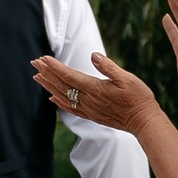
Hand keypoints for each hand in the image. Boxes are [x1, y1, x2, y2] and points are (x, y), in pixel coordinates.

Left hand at [33, 49, 160, 139]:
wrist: (144, 121)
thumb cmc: (138, 98)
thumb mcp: (127, 78)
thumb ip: (108, 67)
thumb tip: (93, 55)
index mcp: (94, 88)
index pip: (69, 75)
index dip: (54, 66)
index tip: (42, 58)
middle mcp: (88, 100)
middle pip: (62, 85)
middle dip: (46, 73)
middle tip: (34, 62)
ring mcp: (89, 109)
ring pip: (63, 96)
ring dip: (49, 85)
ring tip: (37, 77)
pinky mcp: (92, 116)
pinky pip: (71, 108)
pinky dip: (59, 102)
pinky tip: (52, 97)